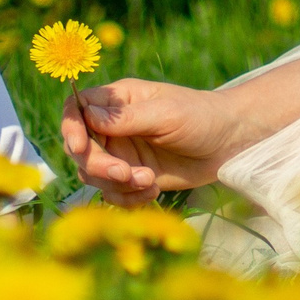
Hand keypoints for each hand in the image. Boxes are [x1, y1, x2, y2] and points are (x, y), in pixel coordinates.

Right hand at [62, 78, 249, 205]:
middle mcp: (113, 127)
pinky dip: (127, 198)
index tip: (78, 146)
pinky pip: (113, 194)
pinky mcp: (133, 178)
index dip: (70, 127)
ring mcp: (122, 153)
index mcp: (118, 100)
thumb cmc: (201, 117)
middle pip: (81, 149)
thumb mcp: (165, 114)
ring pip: (94, 175)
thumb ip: (125, 118)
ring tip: (149, 181)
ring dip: (117, 184)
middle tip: (125, 173)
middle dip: (99, 165)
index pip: (77, 109)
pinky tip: (152, 192)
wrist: (229, 145)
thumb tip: (86, 113)